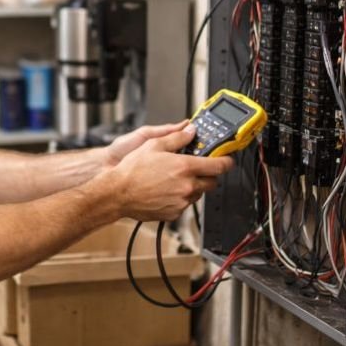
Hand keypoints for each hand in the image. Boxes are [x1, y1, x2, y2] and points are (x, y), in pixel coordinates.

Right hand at [108, 124, 233, 221]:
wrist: (118, 193)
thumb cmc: (132, 170)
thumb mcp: (154, 145)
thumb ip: (177, 137)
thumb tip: (190, 131)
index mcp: (185, 168)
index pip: (219, 166)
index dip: (226, 162)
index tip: (227, 160)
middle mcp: (187, 187)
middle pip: (212, 182)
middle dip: (208, 175)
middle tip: (197, 168)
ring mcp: (181, 202)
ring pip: (197, 194)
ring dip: (192, 186)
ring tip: (173, 179)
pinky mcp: (174, 213)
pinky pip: (184, 204)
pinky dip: (179, 198)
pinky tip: (165, 190)